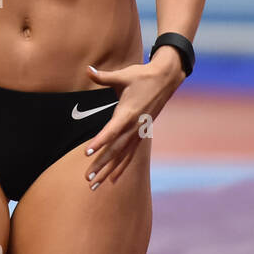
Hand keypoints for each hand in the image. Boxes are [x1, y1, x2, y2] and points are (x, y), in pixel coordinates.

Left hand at [83, 54, 184, 188]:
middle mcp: (134, 126)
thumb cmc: (142, 76)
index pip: (111, 131)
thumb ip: (103, 76)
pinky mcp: (141, 134)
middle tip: (87, 178)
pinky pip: (130, 155)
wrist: (165, 79)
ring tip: (94, 185)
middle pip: (115, 150)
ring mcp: (138, 132)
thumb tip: (88, 69)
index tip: (87, 153)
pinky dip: (121, 167)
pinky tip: (112, 179)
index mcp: (128, 113)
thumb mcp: (123, 75)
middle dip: (100, 165)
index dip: (99, 142)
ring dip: (108, 171)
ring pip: (122, 157)